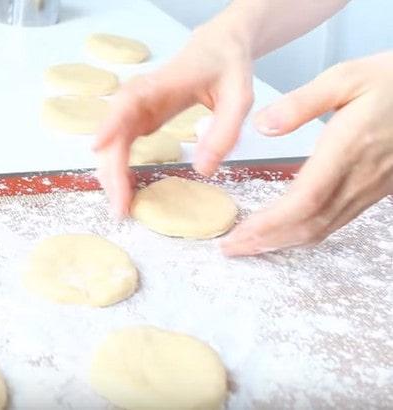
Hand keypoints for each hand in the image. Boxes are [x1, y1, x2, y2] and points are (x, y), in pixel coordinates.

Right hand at [94, 25, 253, 216]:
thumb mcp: (238, 98)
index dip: (111, 124)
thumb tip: (203, 170)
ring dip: (111, 176)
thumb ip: (224, 132)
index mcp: (159, 86)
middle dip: (112, 172)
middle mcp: (138, 99)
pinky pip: (120, 148)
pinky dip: (119, 171)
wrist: (217, 49)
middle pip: (113, 136)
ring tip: (122, 208)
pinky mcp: (137, 122)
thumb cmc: (227, 68)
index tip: (98, 147)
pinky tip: (125, 192)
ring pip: (111, 146)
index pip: (127, 104)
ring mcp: (134, 111)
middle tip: (121, 208)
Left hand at [221, 52, 392, 254]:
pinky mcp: (376, 190)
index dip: (270, 222)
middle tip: (232, 248)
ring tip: (250, 245)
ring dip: (284, 241)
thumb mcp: (345, 77)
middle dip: (267, 241)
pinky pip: (337, 221)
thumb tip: (263, 125)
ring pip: (324, 227)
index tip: (238, 233)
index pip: (305, 199)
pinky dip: (305, 232)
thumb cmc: (392, 81)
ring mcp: (371, 187)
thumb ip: (301, 102)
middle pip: (310, 223)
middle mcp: (360, 176)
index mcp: (348, 148)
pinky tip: (284, 232)